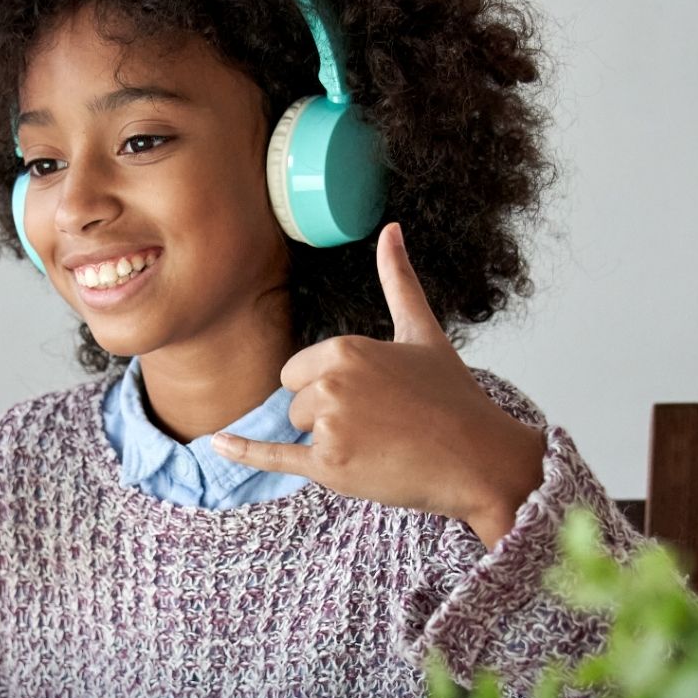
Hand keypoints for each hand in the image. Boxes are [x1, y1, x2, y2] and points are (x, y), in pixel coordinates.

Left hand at [211, 223, 545, 546]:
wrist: (479, 459)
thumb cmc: (454, 398)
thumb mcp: (422, 332)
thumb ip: (398, 281)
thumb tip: (391, 229)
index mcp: (345, 348)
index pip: (298, 371)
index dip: (328, 387)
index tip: (372, 397)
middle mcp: (331, 383)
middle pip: (295, 402)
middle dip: (326, 416)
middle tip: (380, 424)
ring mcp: (329, 426)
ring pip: (299, 431)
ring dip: (330, 443)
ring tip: (380, 445)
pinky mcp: (329, 467)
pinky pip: (273, 457)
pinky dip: (244, 453)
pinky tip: (217, 444)